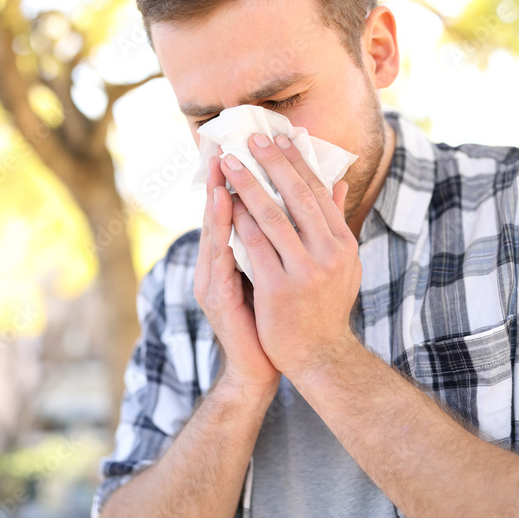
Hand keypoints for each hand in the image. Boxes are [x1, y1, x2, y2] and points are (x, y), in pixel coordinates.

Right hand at [194, 149, 280, 399]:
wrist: (261, 367)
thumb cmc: (271, 318)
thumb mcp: (277, 272)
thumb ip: (281, 240)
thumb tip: (304, 204)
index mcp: (231, 257)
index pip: (232, 212)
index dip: (236, 182)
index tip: (242, 150)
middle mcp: (217, 266)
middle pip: (217, 217)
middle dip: (219, 183)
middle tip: (222, 151)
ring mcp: (214, 282)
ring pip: (214, 235)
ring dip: (216, 205)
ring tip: (219, 176)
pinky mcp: (219, 300)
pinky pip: (220, 263)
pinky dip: (222, 238)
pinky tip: (225, 219)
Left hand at [220, 133, 360, 377]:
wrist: (320, 355)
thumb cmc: (326, 304)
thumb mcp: (341, 262)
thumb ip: (335, 221)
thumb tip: (339, 182)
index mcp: (344, 243)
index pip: (318, 192)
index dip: (297, 162)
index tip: (279, 138)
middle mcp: (330, 254)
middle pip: (296, 197)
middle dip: (271, 163)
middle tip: (250, 138)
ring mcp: (305, 271)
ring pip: (271, 217)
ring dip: (247, 185)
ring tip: (228, 163)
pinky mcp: (279, 288)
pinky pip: (253, 246)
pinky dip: (238, 220)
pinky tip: (223, 202)